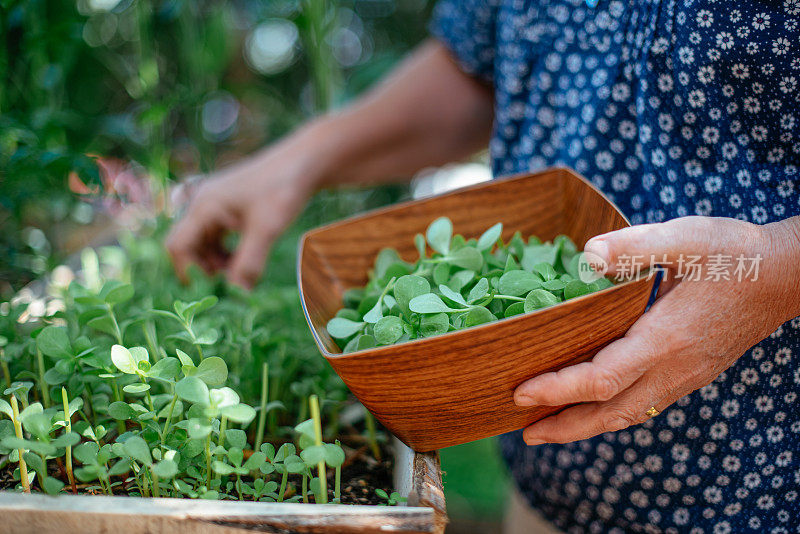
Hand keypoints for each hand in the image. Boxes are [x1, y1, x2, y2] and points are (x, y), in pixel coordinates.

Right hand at [167, 132, 323, 288]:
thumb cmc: (282, 190)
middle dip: (203, 268)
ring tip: (239, 273)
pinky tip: (244, 259)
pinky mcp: (229, 207)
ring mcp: (216, 204)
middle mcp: (204, 204)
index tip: (206, 292)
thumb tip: (237, 294)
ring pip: (203, 242)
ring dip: (215, 262)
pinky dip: (226, 251)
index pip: (177, 245)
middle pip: (188, 245)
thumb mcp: (266, 230)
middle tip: (228, 284)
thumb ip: (248, 263)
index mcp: (204, 206)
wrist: (302, 163)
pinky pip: (217, 235)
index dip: (187, 271)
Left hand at [513, 215, 799, 445]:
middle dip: (564, 426)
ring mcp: (686, 375)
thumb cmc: (736, 254)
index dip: (559, 389)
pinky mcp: (692, 373)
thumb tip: (586, 255)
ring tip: (549, 431)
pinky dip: (612, 414)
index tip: (521, 392)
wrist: (788, 276)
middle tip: (524, 433)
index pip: (602, 378)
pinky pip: (646, 405)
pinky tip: (595, 408)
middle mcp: (674, 367)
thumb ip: (635, 245)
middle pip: (611, 412)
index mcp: (665, 338)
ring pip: (629, 414)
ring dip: (586, 427)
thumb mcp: (686, 238)